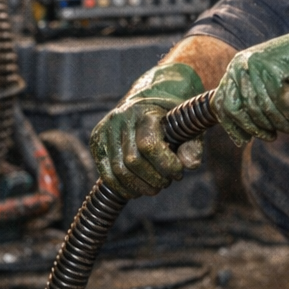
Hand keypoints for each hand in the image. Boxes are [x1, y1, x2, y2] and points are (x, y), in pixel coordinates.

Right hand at [89, 61, 204, 198]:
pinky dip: (122, 187)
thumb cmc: (170, 117)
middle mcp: (120, 118)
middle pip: (133, 161)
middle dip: (153, 179)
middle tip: (166, 183)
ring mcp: (105, 129)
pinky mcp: (96, 141)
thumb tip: (189, 165)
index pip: (149, 144)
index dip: (165, 165)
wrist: (149, 98)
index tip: (178, 174)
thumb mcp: (187, 126)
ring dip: (139, 187)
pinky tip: (136, 190)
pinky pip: (106, 173)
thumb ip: (192, 145)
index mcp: (144, 112)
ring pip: (119, 170)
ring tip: (154, 188)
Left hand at [212, 0, 288, 145]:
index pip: (223, 103)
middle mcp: (244, 66)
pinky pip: (287, 110)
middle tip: (272, 136)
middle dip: (259, 129)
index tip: (243, 141)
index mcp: (237, 66)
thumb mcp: (266, 77)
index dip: (232, 125)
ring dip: (285, 124)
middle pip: (245, 112)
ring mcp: (260, 70)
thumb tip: (238, 134)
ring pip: (267, 113)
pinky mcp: (280, 75)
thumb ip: (250, 97)